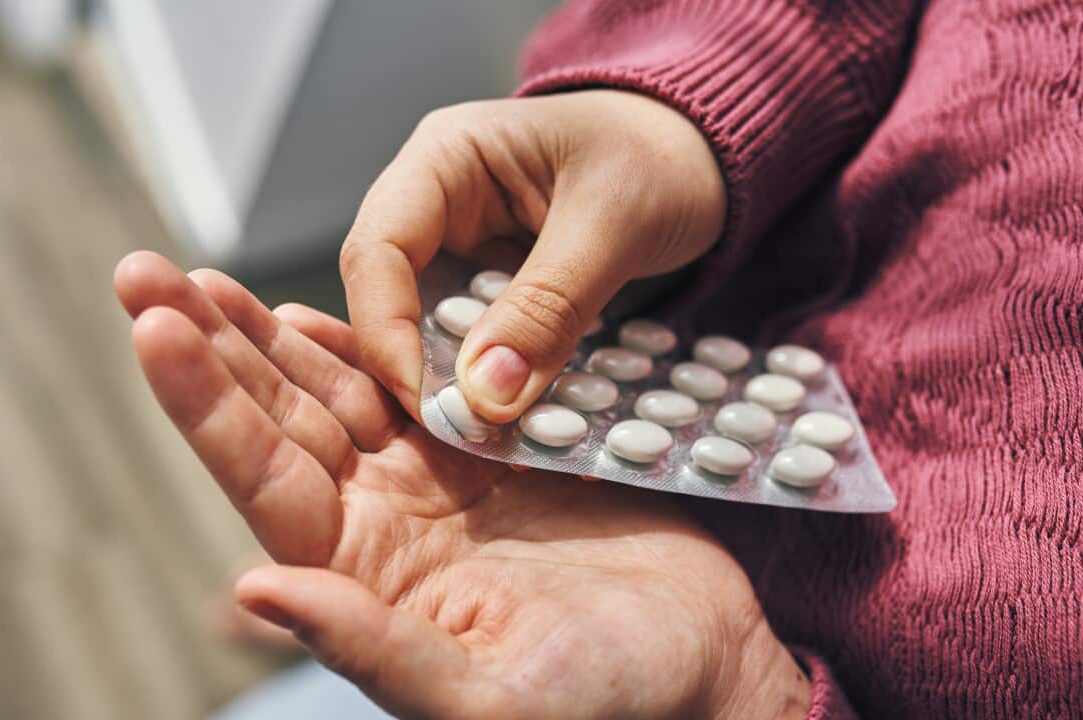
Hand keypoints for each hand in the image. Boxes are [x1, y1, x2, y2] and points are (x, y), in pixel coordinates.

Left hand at [114, 252, 805, 718]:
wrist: (702, 659)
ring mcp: (432, 484)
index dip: (203, 404)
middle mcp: (381, 525)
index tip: (152, 325)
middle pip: (277, 419)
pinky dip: (362, 342)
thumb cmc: (606, 699)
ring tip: (205, 278)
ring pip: (332, 392)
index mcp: (364, 577)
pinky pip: (407, 385)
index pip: (263, 477)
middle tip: (145, 269)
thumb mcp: (483, 695)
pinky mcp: (487, 454)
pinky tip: (314, 310)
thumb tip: (252, 589)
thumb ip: (371, 647)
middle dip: (211, 346)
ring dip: (268, 335)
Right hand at [339, 90, 725, 422]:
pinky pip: (476, 344)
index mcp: (443, 158)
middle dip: (418, 369)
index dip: (386, 331)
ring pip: (428, 331)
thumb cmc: (661, 156)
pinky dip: (497, 382)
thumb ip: (549, 307)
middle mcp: (435, 204)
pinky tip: (525, 418)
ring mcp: (462, 249)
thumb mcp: (613, 223)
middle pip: (388, 297)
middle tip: (460, 434)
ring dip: (458, 385)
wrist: (706, 159)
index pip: (377, 250)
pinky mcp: (492, 289)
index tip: (428, 403)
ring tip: (495, 437)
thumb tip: (486, 396)